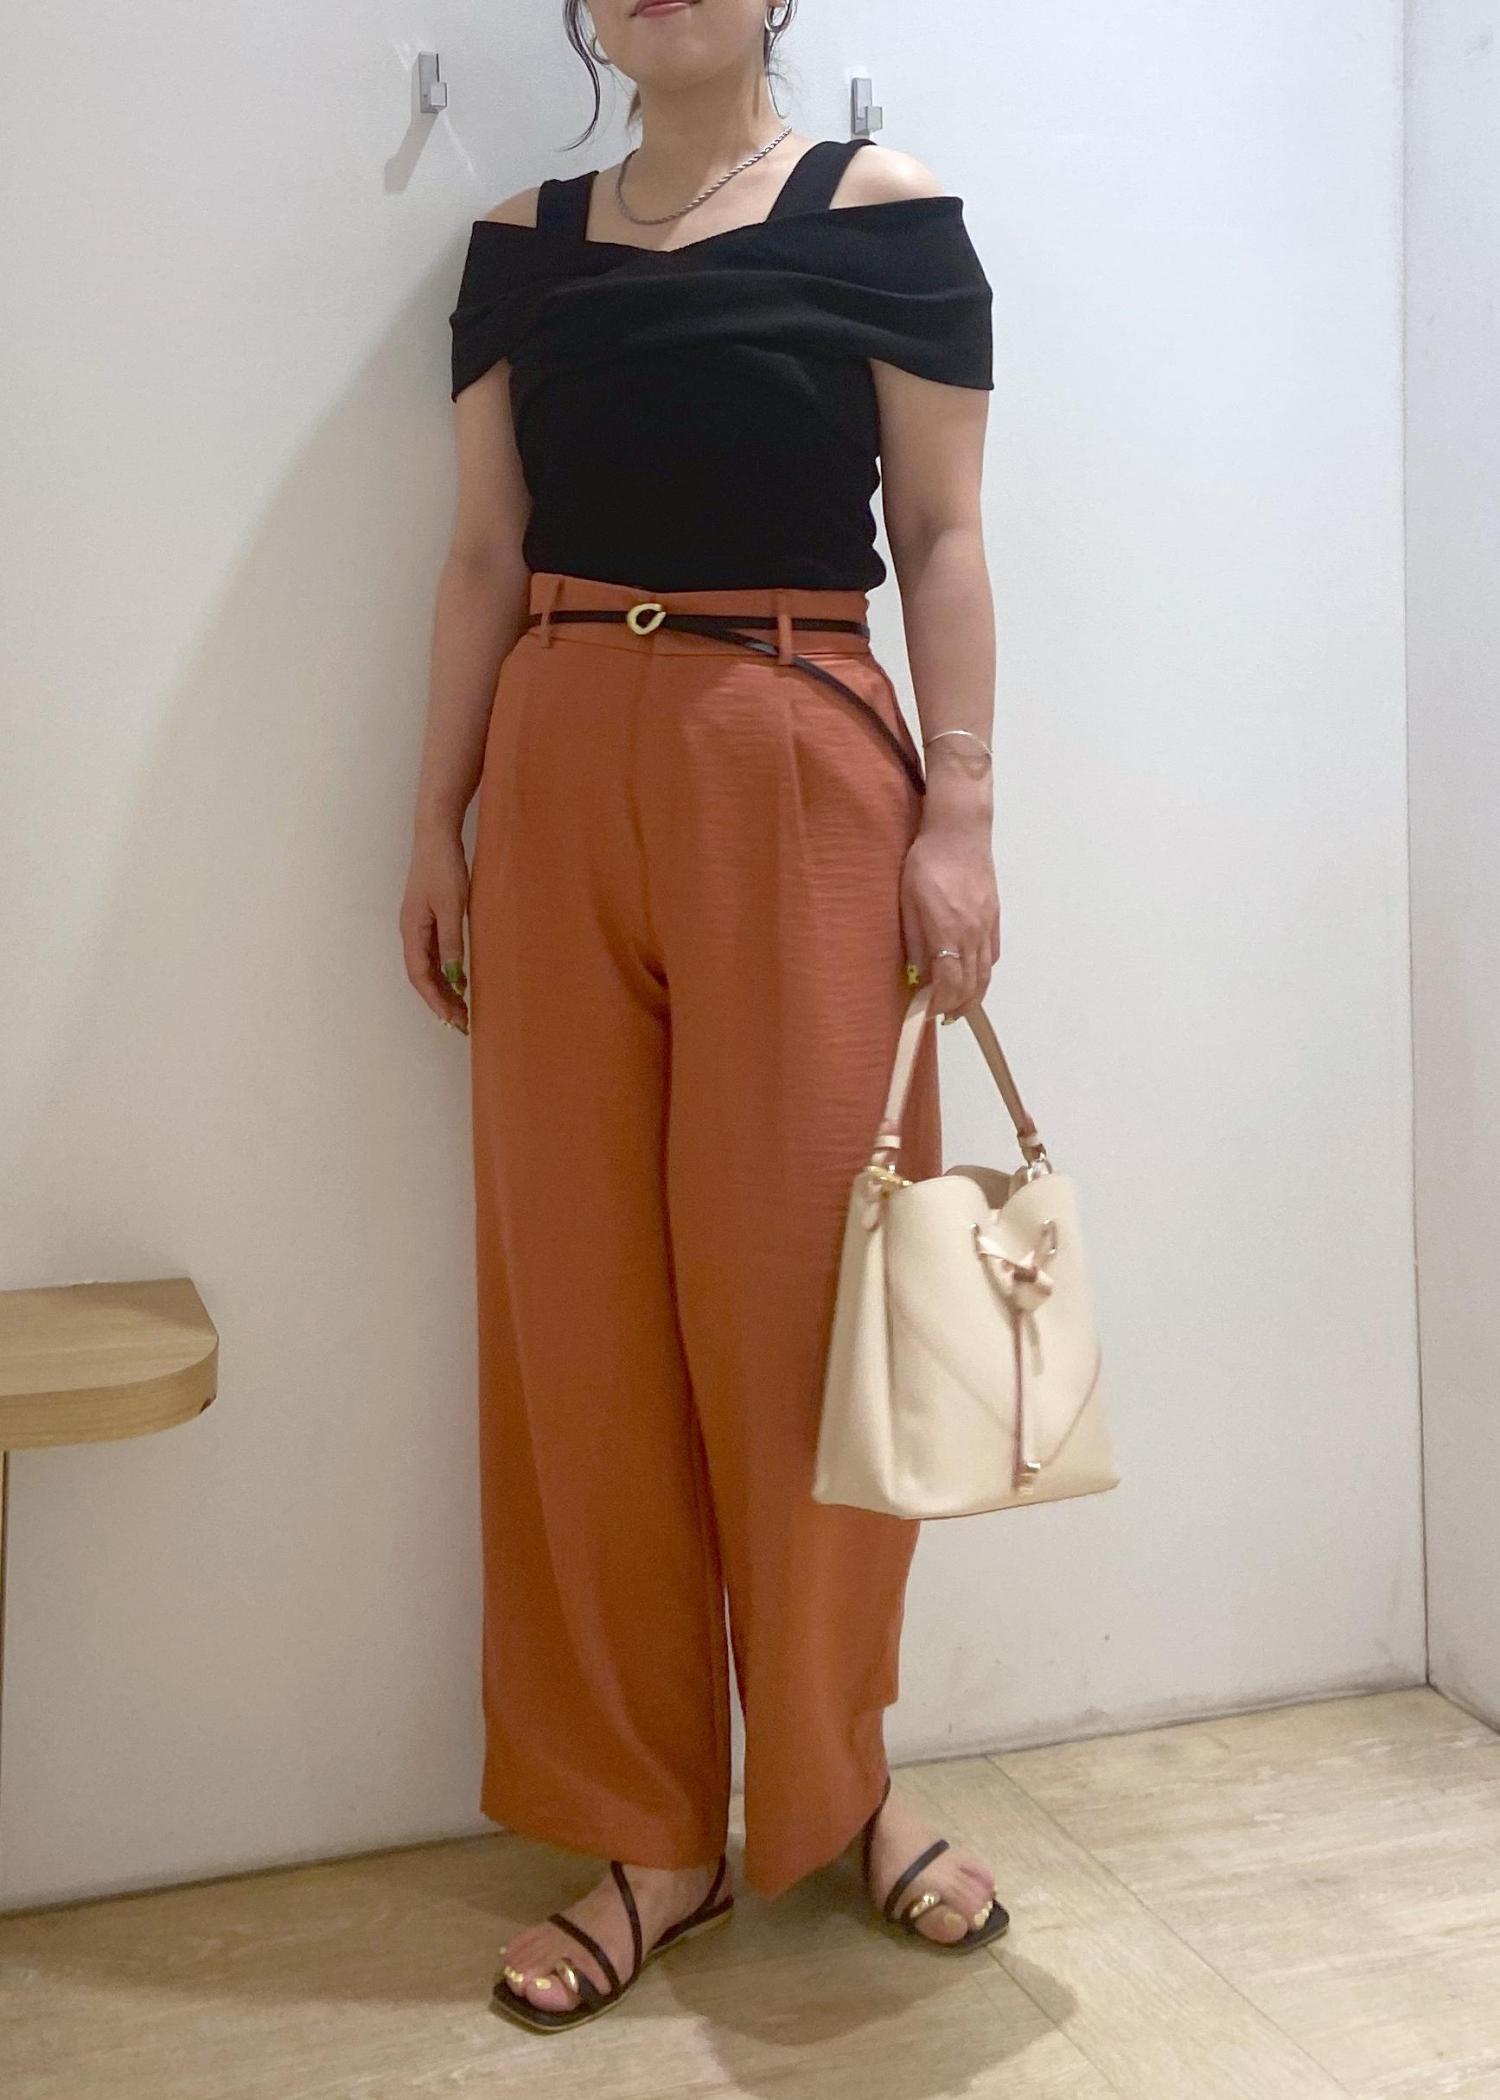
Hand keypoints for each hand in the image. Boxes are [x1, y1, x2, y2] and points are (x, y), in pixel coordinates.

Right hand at [400, 826, 470, 1033]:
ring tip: (462, 1008)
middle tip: (461, 1023)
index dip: (435, 1000)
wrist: (436, 834)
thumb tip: (452, 978)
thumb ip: (452, 942)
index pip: (419, 976)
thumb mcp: (451, 907)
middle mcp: (411, 931)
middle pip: (422, 976)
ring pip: (428, 966)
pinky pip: (434, 953)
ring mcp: (418, 924)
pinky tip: (461, 978)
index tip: (452, 1020)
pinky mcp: (429, 916)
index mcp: (412, 930)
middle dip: (439, 1001)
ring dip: (443, 988)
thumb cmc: (443, 867)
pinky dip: (446, 970)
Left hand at [899, 816, 999, 1022]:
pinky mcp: (994, 917)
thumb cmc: (926, 863)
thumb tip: (917, 974)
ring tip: (960, 1008)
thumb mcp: (908, 902)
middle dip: (957, 1007)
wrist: (959, 833)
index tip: (927, 1013)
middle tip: (943, 1018)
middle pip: (971, 984)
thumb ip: (914, 941)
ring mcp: (987, 926)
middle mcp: (972, 933)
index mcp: (948, 931)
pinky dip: (983, 973)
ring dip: (974, 996)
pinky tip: (973, 977)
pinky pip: (992, 954)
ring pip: (985, 973)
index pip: (948, 982)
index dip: (939, 1003)